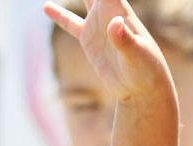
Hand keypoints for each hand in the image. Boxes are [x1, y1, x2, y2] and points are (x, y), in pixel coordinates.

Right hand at [43, 0, 170, 102]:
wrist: (142, 89)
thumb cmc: (146, 71)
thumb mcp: (137, 55)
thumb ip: (125, 39)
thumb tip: (114, 25)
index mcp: (119, 10)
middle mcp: (107, 12)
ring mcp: (98, 25)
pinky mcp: (89, 41)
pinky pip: (70, 23)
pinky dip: (59, 15)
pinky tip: (46, 7)